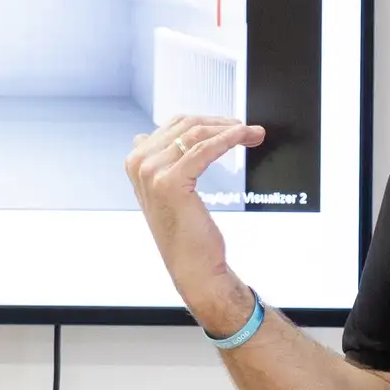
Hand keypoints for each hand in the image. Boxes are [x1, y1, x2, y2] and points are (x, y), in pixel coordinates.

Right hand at [125, 116, 264, 330]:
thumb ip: (158, 163)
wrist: (193, 267)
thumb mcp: (167, 192)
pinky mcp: (170, 181)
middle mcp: (138, 164)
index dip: (209, 121)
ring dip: (230, 130)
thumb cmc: (188, 234)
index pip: (174, 125)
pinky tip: (244, 137)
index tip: (234, 126)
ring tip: (253, 134)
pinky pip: (204, 148)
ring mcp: (151, 172)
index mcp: (136, 162)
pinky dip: (228, 139)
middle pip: (186, 124)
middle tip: (249, 129)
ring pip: (196, 133)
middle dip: (222, 123)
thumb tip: (145, 134)